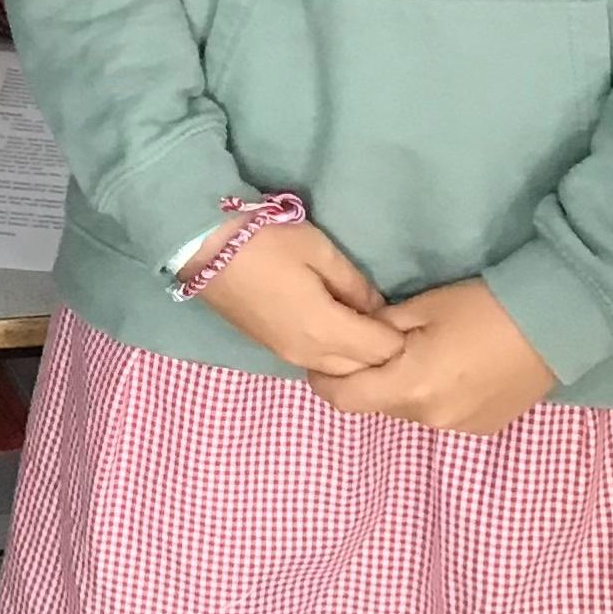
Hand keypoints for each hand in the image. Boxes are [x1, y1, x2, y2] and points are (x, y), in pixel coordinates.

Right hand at [197, 219, 402, 376]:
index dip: (402, 338)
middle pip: (362, 370)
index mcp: (325, 330)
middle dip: (382, 354)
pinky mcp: (273, 349)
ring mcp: (287, 355)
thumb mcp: (320, 251)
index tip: (410, 319)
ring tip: (367, 327)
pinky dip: (336, 355)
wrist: (202, 246)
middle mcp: (308, 354)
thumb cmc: (266, 241)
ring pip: (338, 372)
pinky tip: (338, 330)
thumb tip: (378, 309)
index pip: (382, 352)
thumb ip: (355, 285)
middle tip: (394, 324)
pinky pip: (317, 363)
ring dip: (358, 358)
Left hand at [309, 279, 556, 432]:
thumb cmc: (483, 307)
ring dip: (403, 388)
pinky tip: (451, 368)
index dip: (325, 380)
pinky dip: (434, 396)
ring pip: (410, 410)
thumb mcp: (421, 308)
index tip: (322, 361)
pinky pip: (441, 414)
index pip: (345, 398)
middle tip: (373, 347)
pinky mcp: (484, 428)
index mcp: (410, 387)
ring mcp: (460, 428)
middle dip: (369, 379)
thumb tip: (356, 339)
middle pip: (378, 404)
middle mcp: (431, 418)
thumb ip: (379, 330)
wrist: (556, 325)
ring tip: (418, 354)